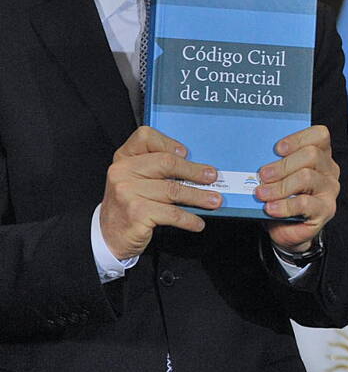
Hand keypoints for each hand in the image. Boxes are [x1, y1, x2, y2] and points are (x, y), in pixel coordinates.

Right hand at [100, 126, 220, 259]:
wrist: (109, 234)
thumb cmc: (130, 203)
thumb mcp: (137, 180)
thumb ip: (157, 168)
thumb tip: (199, 168)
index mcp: (124, 158)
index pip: (145, 137)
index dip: (168, 143)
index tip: (186, 153)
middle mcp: (122, 172)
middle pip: (166, 163)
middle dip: (194, 171)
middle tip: (212, 177)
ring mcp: (127, 193)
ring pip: (173, 190)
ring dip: (199, 197)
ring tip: (214, 201)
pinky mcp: (136, 213)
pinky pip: (172, 214)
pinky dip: (189, 219)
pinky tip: (197, 222)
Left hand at [256, 124, 338, 252]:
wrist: (284, 227)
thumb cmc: (280, 196)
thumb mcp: (276, 176)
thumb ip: (271, 163)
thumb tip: (251, 155)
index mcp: (319, 154)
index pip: (319, 135)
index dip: (298, 138)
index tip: (277, 148)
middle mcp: (328, 169)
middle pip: (312, 155)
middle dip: (282, 165)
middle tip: (262, 175)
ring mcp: (329, 190)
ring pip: (307, 177)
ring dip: (280, 186)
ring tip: (261, 194)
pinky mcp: (326, 210)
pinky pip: (305, 204)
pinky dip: (284, 206)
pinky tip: (270, 208)